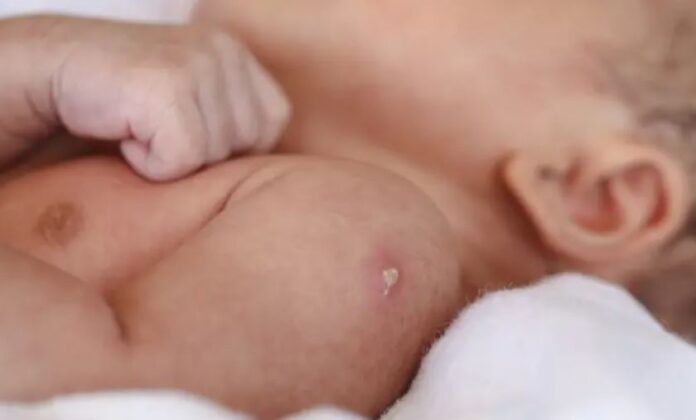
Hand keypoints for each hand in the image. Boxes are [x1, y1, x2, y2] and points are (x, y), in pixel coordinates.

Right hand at [0, 16, 290, 180]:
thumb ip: (235, 124)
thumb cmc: (124, 107)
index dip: (230, 143)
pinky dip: (148, 164)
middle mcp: (224, 50)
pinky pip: (181, 161)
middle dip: (201, 154)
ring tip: (139, 127)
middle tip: (155, 127)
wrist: (51, 75)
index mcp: (236, 53)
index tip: (185, 128)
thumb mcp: (195, 107)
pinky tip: (125, 132)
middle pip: (246, 144)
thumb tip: (274, 177)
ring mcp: (198, 64)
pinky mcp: (167, 86)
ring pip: (214, 156)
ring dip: (172, 159)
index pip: (273, 123)